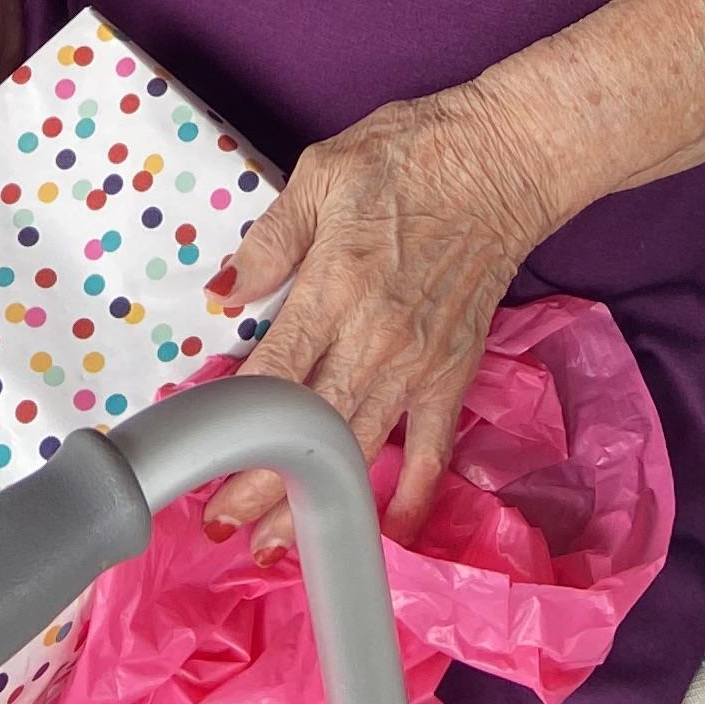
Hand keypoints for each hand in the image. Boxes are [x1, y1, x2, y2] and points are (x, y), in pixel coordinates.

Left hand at [204, 83, 549, 544]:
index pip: (273, 376)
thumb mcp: (324, 173)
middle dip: (264, 487)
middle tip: (223, 527)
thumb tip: (224, 292)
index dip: (234, 427)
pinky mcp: (455, 370)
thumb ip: (272, 239)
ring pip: (361, 450)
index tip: (201, 461)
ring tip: (280, 546)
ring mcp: (419, 362)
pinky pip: (433, 447)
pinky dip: (412, 493)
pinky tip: (389, 528)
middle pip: (310, 430)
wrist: (503, 161)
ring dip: (320, 503)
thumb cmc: (410, 156)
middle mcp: (375, 337)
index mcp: (334, 287)